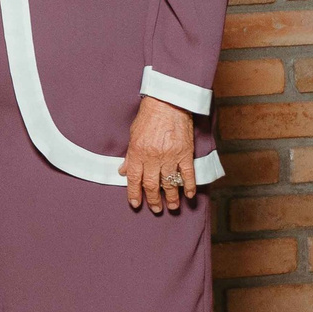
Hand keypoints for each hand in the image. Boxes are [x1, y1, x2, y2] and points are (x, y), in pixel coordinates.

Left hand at [121, 97, 196, 214]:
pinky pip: (188, 174)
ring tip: (172, 206)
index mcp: (138, 152)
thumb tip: (123, 170)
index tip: (135, 203)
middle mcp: (153, 157)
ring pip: (170, 183)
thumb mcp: (133, 134)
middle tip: (156, 209)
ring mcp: (170, 156)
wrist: (168, 102)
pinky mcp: (185, 153)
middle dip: (153, 199)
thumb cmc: (149, 116)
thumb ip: (129, 155)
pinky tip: (189, 195)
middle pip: (152, 184)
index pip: (134, 178)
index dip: (134, 193)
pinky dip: (189, 186)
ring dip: (171, 197)